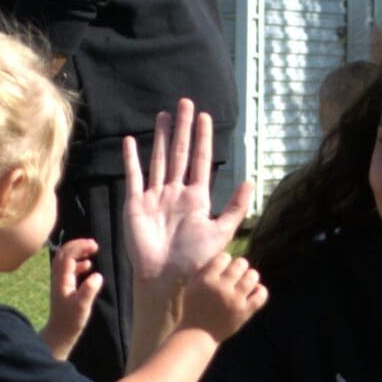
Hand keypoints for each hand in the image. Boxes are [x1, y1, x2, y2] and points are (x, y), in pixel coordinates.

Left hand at [44, 237, 101, 358]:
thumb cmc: (71, 320)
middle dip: (78, 245)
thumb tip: (97, 275)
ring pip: (65, 260)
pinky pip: (69, 268)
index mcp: (62, 279)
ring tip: (92, 251)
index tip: (94, 246)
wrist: (60, 333)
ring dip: (78, 252)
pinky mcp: (64, 287)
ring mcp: (60, 281)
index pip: (68, 255)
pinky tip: (88, 266)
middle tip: (94, 244)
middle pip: (64, 253)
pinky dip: (78, 263)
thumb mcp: (82, 306)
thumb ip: (89, 290)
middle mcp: (58, 277)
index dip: (80, 247)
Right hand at [122, 100, 252, 297]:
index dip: (203, 138)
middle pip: (180, 153)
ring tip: (165, 115)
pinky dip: (132, 159)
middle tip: (186, 103)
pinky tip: (131, 141)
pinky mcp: (136, 204)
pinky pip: (134, 177)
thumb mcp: (221, 232)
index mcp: (196, 198)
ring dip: (162, 137)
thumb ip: (235, 207)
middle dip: (184, 128)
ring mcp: (155, 197)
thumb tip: (249, 180)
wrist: (166, 278)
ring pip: (160, 159)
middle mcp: (176, 193)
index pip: (201, 160)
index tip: (205, 117)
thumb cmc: (194, 260)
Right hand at [179, 250, 266, 342]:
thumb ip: (202, 270)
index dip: (225, 260)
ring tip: (247, 281)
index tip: (224, 267)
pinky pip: (261, 295)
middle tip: (237, 273)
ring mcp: (235, 300)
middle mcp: (222, 288)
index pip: (223, 257)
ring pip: (252, 276)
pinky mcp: (245, 312)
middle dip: (240, 266)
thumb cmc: (193, 308)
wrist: (198, 334)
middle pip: (240, 264)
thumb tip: (220, 256)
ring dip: (251, 276)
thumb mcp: (191, 287)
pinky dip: (260, 290)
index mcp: (207, 280)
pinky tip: (254, 291)